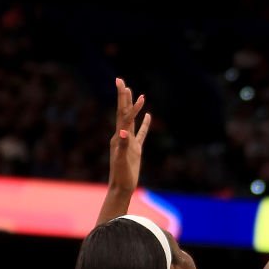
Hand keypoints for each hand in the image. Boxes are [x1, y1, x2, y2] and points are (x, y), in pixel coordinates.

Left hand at [108, 78, 150, 193]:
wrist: (121, 187)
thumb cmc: (121, 175)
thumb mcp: (122, 161)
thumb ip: (123, 146)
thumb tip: (125, 132)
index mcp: (119, 136)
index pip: (123, 114)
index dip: (124, 100)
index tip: (124, 85)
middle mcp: (122, 135)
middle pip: (124, 112)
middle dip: (124, 97)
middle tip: (121, 81)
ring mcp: (129, 141)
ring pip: (132, 120)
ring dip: (133, 106)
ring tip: (136, 93)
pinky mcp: (136, 148)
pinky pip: (142, 133)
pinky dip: (145, 124)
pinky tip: (148, 116)